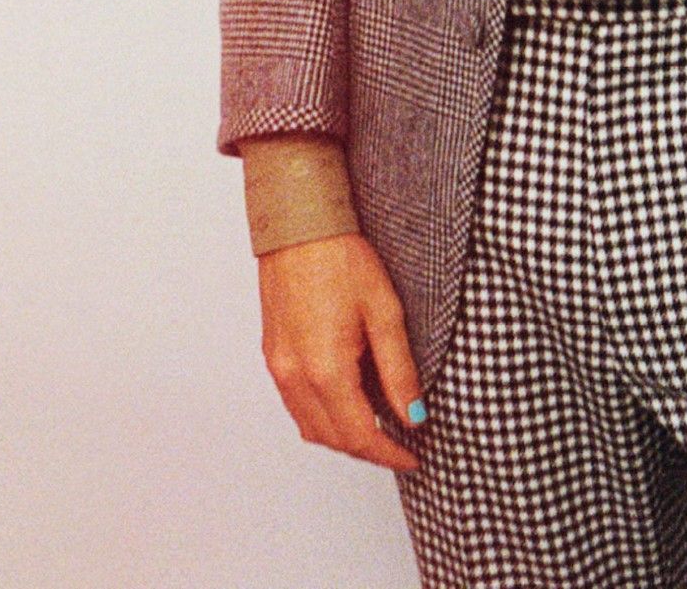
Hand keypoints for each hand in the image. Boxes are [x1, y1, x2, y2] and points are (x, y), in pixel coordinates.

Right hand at [255, 232, 424, 471]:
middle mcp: (294, 376)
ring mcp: (279, 368)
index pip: (360, 435)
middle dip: (368, 450)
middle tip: (401, 445)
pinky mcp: (272, 357)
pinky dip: (322, 417)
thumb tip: (413, 415)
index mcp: (325, 368)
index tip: (413, 458)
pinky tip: (346, 403)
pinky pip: (296, 407)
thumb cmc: (342, 258)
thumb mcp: (384, 311)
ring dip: (343, 437)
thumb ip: (399, 369)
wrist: (299, 227)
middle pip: (333, 439)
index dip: (389, 454)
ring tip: (378, 427)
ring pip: (311, 428)